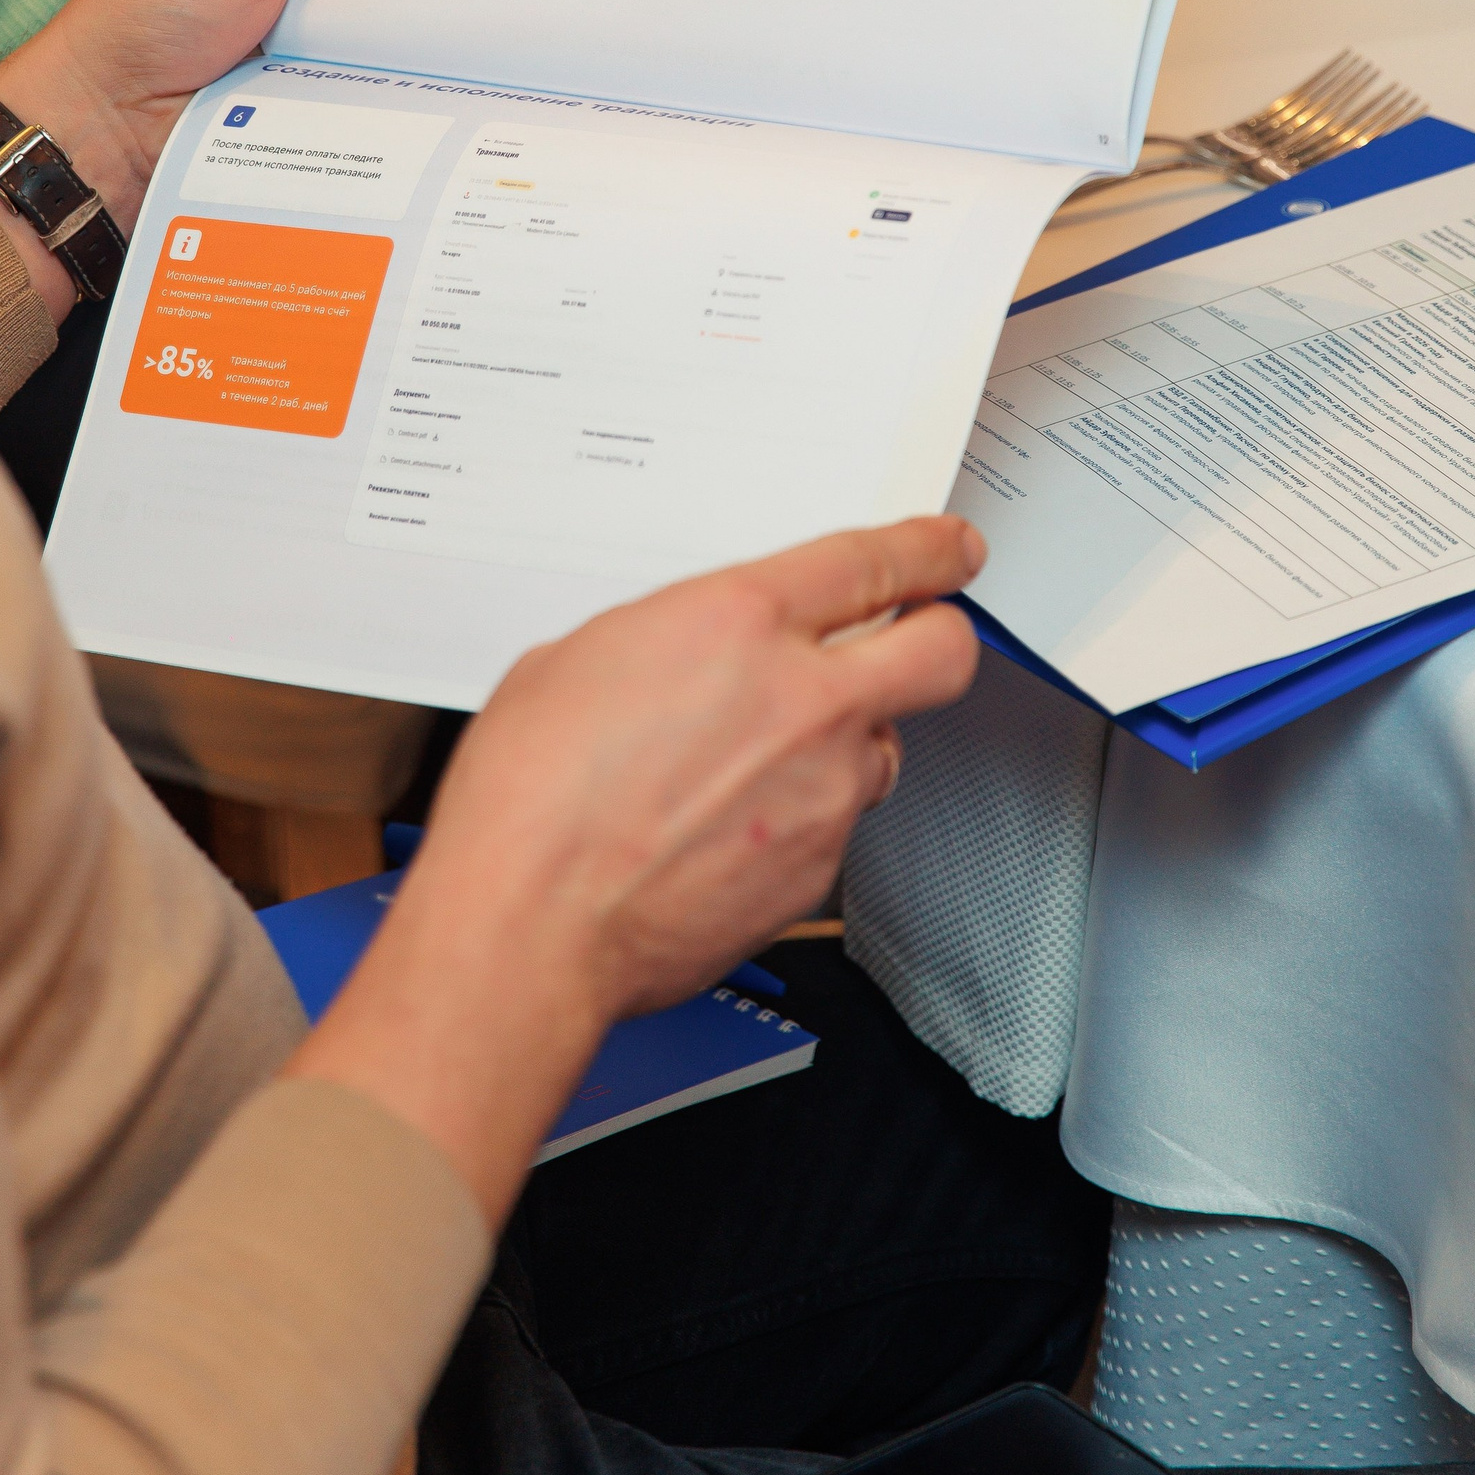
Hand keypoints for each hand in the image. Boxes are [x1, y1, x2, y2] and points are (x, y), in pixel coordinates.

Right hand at [291, 515, 982, 1225]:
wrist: (529, 924)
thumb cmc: (530, 797)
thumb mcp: (583, 658)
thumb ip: (671, 640)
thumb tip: (697, 651)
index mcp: (740, 624)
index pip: (877, 562)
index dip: (928, 550)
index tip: (945, 550)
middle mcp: (803, 703)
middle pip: (942, 652)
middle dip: (942, 632)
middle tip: (928, 630)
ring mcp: (822, 794)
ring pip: (888, 747)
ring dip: (852, 741)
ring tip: (774, 760)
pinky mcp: (816, 873)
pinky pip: (837, 826)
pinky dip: (800, 821)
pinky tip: (732, 831)